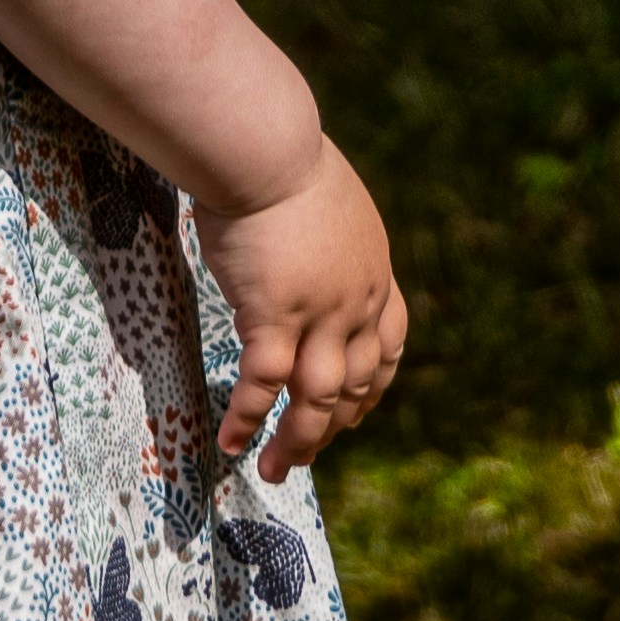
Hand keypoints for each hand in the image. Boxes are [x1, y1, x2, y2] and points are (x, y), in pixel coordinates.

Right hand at [194, 140, 407, 479]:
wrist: (265, 148)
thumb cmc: (279, 157)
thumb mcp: (322, 201)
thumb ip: (318, 240)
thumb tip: (287, 260)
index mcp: (373, 272)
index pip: (389, 347)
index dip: (372, 387)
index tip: (355, 413)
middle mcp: (356, 301)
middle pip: (356, 384)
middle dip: (332, 428)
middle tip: (304, 455)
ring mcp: (319, 313)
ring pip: (318, 398)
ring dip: (298, 441)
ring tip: (274, 472)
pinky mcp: (275, 315)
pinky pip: (264, 383)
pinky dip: (249, 419)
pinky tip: (230, 443)